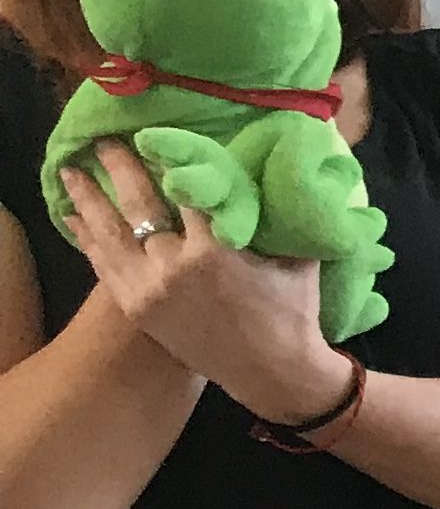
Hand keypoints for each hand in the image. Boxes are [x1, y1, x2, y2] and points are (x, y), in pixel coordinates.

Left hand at [55, 138, 344, 420]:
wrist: (271, 372)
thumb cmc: (293, 312)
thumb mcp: (298, 257)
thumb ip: (279, 216)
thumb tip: (275, 173)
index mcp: (217, 250)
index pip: (184, 189)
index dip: (167, 159)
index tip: (153, 136)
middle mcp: (175, 266)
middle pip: (139, 203)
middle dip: (119, 168)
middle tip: (105, 141)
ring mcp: (149, 289)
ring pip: (109, 232)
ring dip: (87, 199)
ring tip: (72, 172)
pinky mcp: (136, 307)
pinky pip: (103, 263)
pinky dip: (87, 237)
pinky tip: (75, 217)